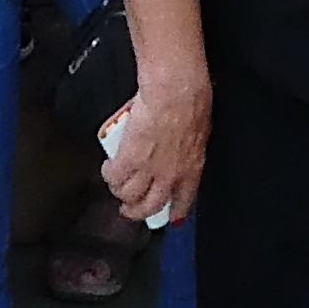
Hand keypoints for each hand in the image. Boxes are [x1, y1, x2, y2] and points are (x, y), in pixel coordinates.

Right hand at [105, 67, 205, 225]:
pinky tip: (108, 169)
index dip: (177, 211)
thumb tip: (183, 142)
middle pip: (151, 205)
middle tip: (130, 209)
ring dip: (120, 192)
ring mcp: (149, 170)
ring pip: (129, 195)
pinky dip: (109, 174)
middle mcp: (171, 174)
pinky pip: (114, 176)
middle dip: (138, 211)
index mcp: (192, 166)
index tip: (173, 217)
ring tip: (116, 186)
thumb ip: (189, 142)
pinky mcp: (128, 159)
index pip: (185, 199)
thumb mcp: (200, 128)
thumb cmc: (192, 99)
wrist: (175, 90)